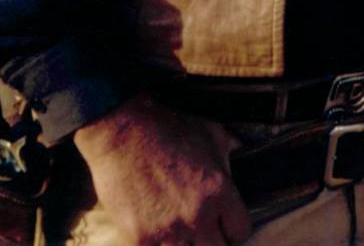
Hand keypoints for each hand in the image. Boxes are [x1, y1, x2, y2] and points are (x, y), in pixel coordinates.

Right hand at [72, 93, 250, 244]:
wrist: (123, 133)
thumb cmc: (168, 129)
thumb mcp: (212, 134)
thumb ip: (228, 157)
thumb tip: (238, 163)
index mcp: (219, 190)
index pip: (240, 231)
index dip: (233, 231)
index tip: (224, 227)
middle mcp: (197, 214)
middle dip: (212, 242)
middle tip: (203, 235)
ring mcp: (168, 229)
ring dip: (183, 245)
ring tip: (178, 233)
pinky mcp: (139, 237)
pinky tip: (153, 236)